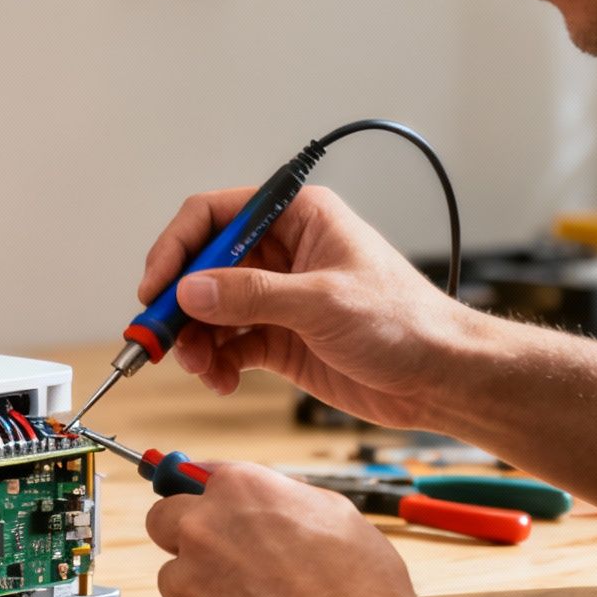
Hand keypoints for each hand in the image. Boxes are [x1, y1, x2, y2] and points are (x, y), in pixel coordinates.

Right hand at [137, 185, 478, 429]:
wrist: (440, 378)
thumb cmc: (406, 323)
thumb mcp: (323, 302)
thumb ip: (251, 295)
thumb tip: (190, 291)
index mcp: (298, 217)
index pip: (215, 216)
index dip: (177, 248)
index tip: (156, 287)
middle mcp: (282, 252)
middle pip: (204, 266)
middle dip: (179, 304)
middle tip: (161, 337)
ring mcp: (278, 296)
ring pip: (209, 310)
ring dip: (195, 340)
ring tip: (200, 368)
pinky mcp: (279, 337)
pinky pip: (227, 345)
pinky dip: (216, 364)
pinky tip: (221, 380)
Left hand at [145, 462, 453, 596]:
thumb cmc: (360, 582)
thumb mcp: (332, 512)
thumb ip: (281, 499)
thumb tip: (263, 503)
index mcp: (238, 488)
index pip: (189, 477)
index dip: (200, 499)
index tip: (199, 508)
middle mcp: (202, 526)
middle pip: (162, 522)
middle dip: (183, 538)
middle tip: (220, 562)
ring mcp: (187, 578)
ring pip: (174, 578)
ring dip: (200, 591)